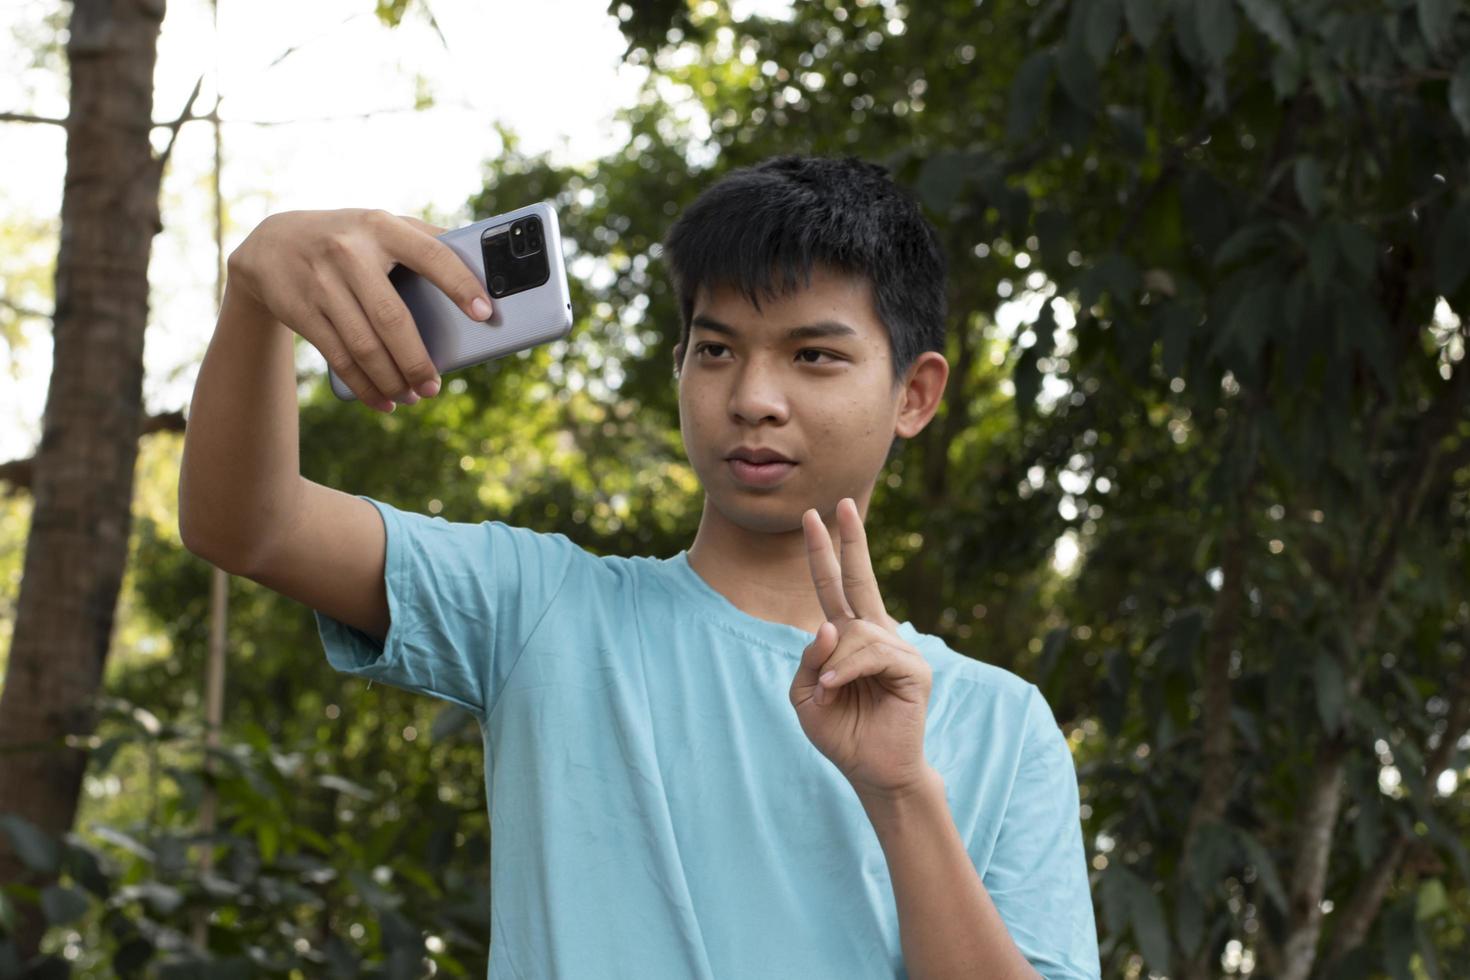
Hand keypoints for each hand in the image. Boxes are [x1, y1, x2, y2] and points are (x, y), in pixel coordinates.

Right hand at [226, 209, 491, 410]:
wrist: (271, 244)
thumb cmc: (348, 237)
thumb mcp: (380, 224)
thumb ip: (425, 237)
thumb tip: (483, 261)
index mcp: (381, 227)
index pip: (430, 254)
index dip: (459, 284)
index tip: (485, 313)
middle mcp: (349, 253)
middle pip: (392, 318)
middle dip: (417, 360)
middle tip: (435, 387)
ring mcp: (322, 283)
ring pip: (364, 346)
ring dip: (392, 380)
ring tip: (414, 396)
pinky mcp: (301, 311)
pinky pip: (339, 358)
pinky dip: (364, 386)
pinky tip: (384, 401)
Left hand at [788, 497, 934, 800]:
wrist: (872, 772)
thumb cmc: (841, 733)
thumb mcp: (805, 695)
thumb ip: (807, 658)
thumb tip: (829, 624)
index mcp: (851, 637)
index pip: (836, 586)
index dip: (826, 551)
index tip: (818, 516)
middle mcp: (877, 634)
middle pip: (859, 578)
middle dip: (847, 541)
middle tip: (840, 503)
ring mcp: (899, 649)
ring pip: (853, 631)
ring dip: (831, 664)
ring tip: (827, 691)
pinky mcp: (914, 668)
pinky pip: (871, 653)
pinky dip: (845, 671)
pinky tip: (835, 688)